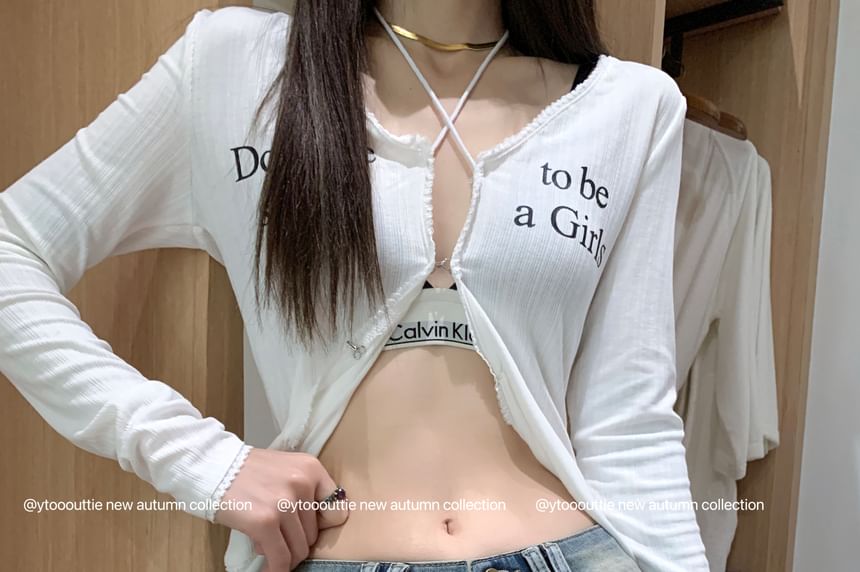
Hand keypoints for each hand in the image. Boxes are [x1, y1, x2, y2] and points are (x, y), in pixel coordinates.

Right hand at [214, 448, 348, 570]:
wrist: (213, 465)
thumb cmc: (247, 471)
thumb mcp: (285, 470)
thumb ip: (302, 494)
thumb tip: (308, 533)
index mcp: (311, 468)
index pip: (338, 511)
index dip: (322, 525)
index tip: (305, 529)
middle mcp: (302, 483)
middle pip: (315, 534)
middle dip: (296, 541)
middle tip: (277, 537)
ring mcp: (285, 503)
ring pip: (299, 549)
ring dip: (285, 555)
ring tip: (267, 545)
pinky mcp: (265, 521)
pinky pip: (280, 557)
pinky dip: (276, 568)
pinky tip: (268, 569)